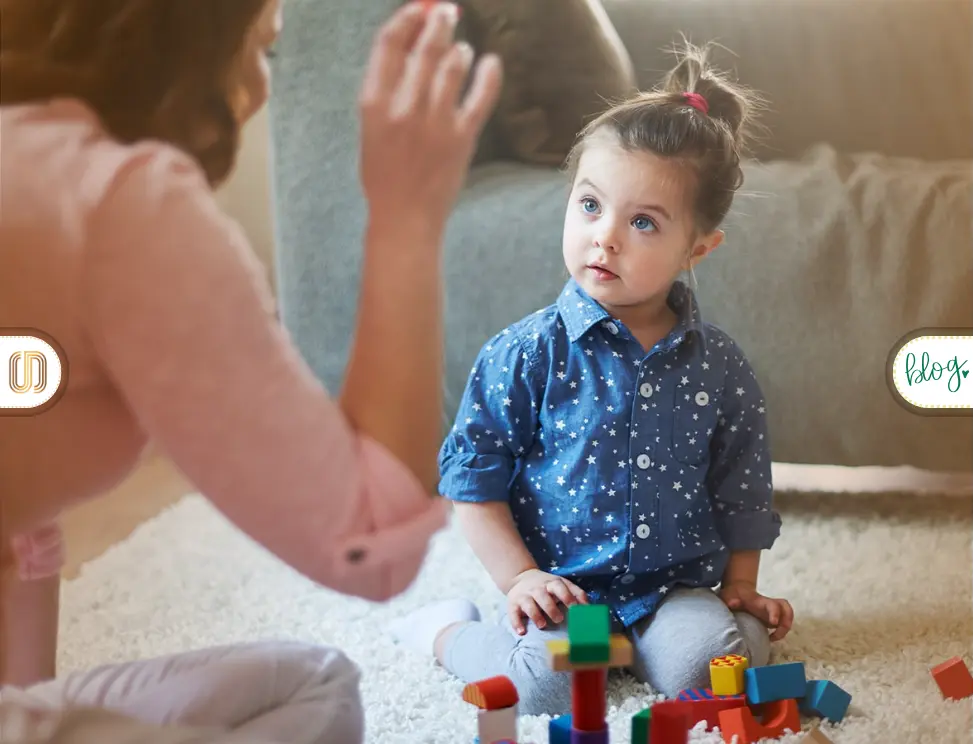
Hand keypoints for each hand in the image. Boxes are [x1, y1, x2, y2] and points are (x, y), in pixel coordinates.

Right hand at [358, 2, 502, 229]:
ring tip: (462, 49)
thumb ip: (386, 92)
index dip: (406, 20)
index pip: (388, 44)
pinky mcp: (462, 136)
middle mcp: (404, 106)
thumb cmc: (384, 175)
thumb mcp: (371, 129)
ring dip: (460, 50)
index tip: (417, 9)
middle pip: (425, 47)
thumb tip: (410, 50)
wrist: (405, 216)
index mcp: (374, 103)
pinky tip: (491, 63)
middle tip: (448, 12)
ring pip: (453, 66)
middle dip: (439, 22)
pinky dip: (489, 75)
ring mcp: (435, 121)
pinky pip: (480, 96)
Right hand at [506, 569, 588, 635]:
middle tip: (559, 619)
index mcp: (552, 583)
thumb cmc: (548, 587)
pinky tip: (522, 632)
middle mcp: (538, 588)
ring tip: (542, 625)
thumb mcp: (562, 585)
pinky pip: (513, 613)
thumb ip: (576, 594)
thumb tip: (591, 609)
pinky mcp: (513, 603)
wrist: (521, 577)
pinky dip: (516, 623)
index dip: (568, 597)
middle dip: (551, 607)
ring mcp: (525, 595)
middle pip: (544, 595)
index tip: (576, 608)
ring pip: (529, 603)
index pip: (561, 587)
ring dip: (536, 615)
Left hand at [719, 581, 793, 641]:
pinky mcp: (772, 619)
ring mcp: (772, 612)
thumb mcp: (729, 595)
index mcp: (760, 601)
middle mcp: (769, 606)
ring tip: (774, 637)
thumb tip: (732, 603)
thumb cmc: (734, 595)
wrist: (737, 592)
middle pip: (787, 609)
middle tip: (778, 633)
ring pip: (787, 616)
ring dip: (785, 629)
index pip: (773, 605)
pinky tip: (770, 638)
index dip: (775, 613)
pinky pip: (782, 624)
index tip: (774, 623)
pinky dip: (781, 632)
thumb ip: (731, 599)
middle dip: (787, 622)